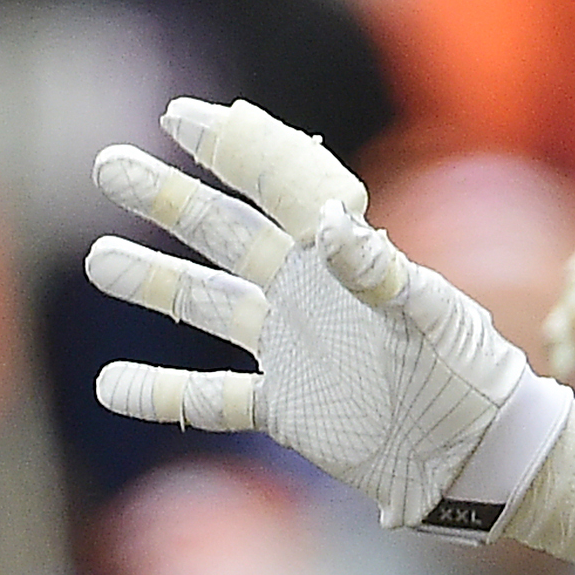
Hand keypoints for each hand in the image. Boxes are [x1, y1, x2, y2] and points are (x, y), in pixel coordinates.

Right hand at [85, 97, 548, 534]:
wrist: (475, 457)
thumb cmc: (468, 380)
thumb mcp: (433, 319)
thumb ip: (378, 271)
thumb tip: (326, 219)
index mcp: (344, 259)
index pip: (280, 184)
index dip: (234, 147)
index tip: (182, 118)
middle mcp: (308, 294)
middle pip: (225, 232)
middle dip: (167, 197)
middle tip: (108, 164)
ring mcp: (291, 349)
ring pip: (206, 304)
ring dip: (153, 281)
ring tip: (99, 260)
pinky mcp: (284, 406)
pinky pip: (209, 396)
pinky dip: (160, 392)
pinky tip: (110, 384)